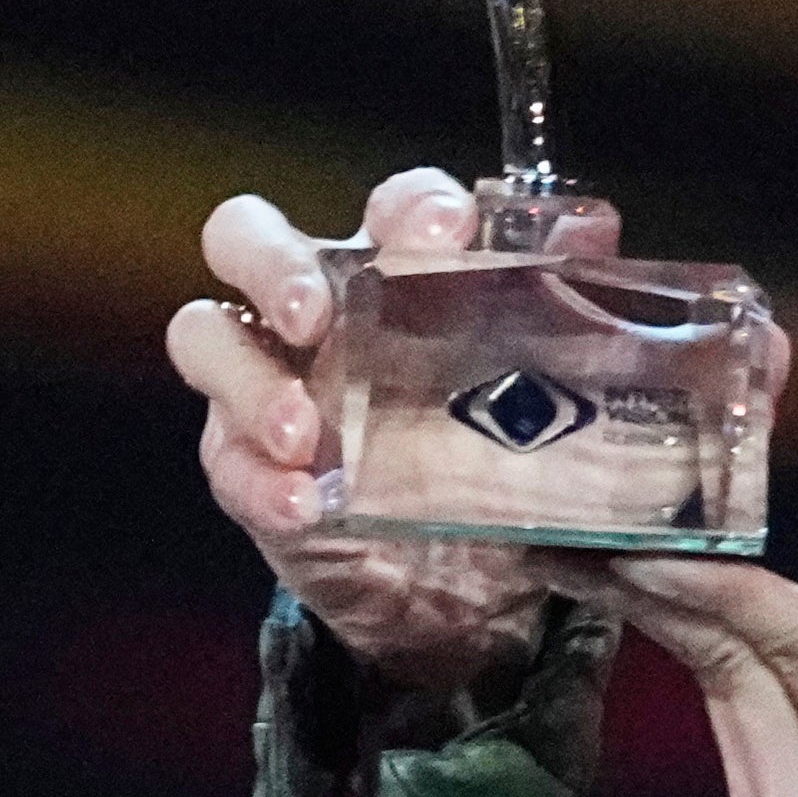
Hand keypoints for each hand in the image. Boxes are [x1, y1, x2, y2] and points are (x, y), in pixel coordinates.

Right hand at [169, 173, 585, 692]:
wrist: (475, 589)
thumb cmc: (500, 462)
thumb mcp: (549, 395)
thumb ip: (571, 304)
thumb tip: (590, 223)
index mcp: (399, 274)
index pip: (389, 208)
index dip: (409, 206)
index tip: (444, 229)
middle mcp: (320, 314)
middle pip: (248, 238)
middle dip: (276, 266)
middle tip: (315, 316)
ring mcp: (270, 387)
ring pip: (207, 338)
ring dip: (250, 382)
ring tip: (300, 432)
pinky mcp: (250, 471)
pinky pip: (227, 463)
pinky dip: (260, 483)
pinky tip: (304, 504)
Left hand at [607, 555, 797, 796]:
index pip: (791, 664)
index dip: (723, 588)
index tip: (649, 537)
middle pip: (727, 673)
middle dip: (661, 588)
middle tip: (593, 518)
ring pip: (721, 700)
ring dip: (683, 619)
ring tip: (620, 546)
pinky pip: (740, 734)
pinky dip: (727, 667)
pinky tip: (697, 614)